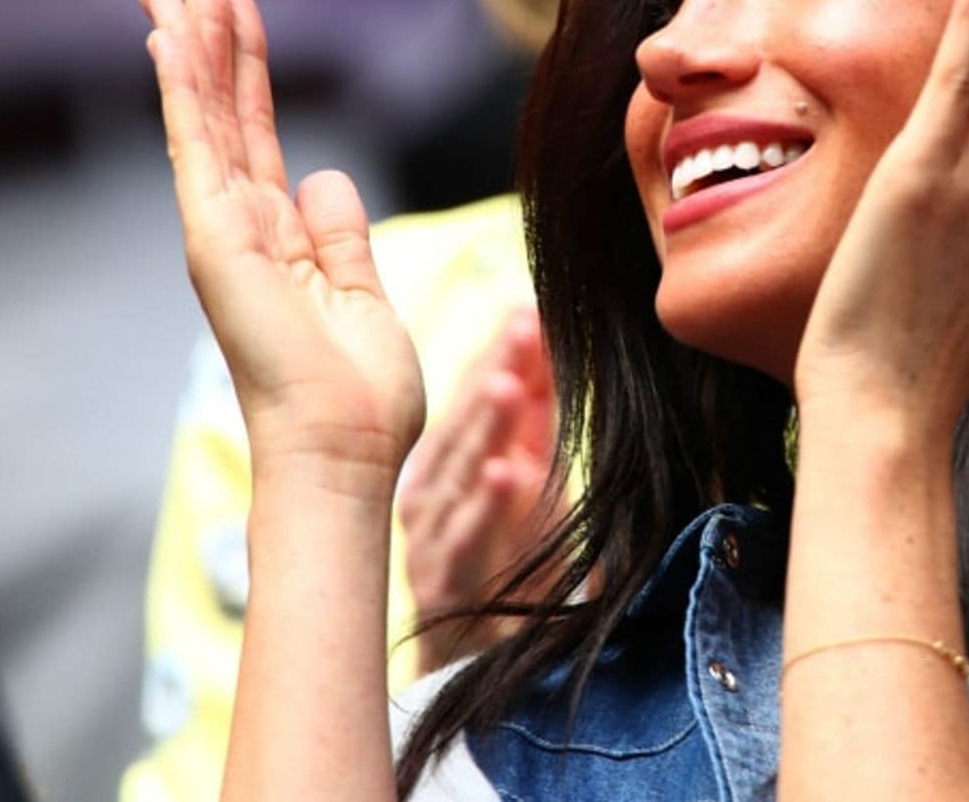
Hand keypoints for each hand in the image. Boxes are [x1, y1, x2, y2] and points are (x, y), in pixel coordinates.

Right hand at [141, 0, 423, 496]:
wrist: (342, 450)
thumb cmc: (358, 397)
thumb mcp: (364, 296)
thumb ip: (342, 235)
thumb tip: (327, 176)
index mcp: (279, 240)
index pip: (256, 136)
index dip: (246, 71)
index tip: (236, 12)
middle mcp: (241, 229)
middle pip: (222, 112)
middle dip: (208, 37)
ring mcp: (222, 232)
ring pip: (202, 115)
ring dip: (192, 42)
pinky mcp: (215, 240)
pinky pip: (198, 146)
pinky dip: (183, 88)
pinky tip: (171, 35)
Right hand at [398, 307, 563, 665]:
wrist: (483, 659)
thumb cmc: (508, 560)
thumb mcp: (530, 479)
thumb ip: (536, 414)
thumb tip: (538, 325)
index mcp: (446, 462)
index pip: (473, 396)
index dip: (501, 354)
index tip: (530, 309)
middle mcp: (430, 494)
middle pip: (462, 426)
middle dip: (493, 375)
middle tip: (522, 330)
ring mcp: (432, 538)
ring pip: (458, 474)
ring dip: (485, 427)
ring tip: (510, 384)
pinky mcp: (445, 583)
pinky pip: (466, 539)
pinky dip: (487, 505)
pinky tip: (509, 472)